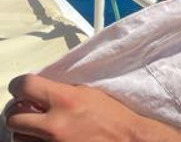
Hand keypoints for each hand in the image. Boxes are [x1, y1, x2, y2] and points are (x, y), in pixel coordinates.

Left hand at [6, 74, 139, 141]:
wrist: (126, 139)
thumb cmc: (112, 117)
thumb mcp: (87, 93)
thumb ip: (61, 90)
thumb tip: (41, 89)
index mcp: (65, 100)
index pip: (25, 86)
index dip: (19, 85)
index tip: (21, 87)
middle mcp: (55, 124)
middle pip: (14, 117)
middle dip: (19, 112)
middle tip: (27, 109)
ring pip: (19, 137)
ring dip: (27, 130)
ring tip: (41, 126)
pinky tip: (48, 137)